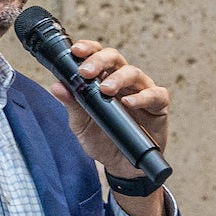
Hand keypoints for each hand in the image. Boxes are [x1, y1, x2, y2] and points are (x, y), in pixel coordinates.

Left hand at [40, 38, 169, 173]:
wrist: (120, 166)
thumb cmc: (102, 140)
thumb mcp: (81, 124)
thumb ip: (71, 104)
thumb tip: (56, 86)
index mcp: (104, 78)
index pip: (97, 55)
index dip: (88, 49)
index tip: (75, 51)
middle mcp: (123, 80)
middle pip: (115, 58)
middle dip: (100, 61)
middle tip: (86, 72)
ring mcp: (142, 90)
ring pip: (134, 73)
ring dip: (118, 78)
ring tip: (106, 90)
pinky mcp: (158, 106)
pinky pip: (155, 95)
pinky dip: (142, 97)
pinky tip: (129, 103)